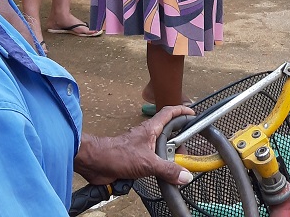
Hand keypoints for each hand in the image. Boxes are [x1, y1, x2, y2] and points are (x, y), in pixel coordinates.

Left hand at [73, 105, 194, 186]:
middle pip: (168, 135)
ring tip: (172, 169)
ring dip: (166, 160)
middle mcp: (147, 136)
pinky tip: (157, 177)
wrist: (95, 163)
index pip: (169, 113)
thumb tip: (185, 175)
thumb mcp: (147, 163)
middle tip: (185, 154)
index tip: (193, 114)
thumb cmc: (116, 155)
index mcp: (151, 129)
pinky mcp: (134, 160)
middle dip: (178, 144)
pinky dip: (156, 170)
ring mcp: (140, 148)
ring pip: (160, 151)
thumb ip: (167, 169)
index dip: (182, 111)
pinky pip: (151, 164)